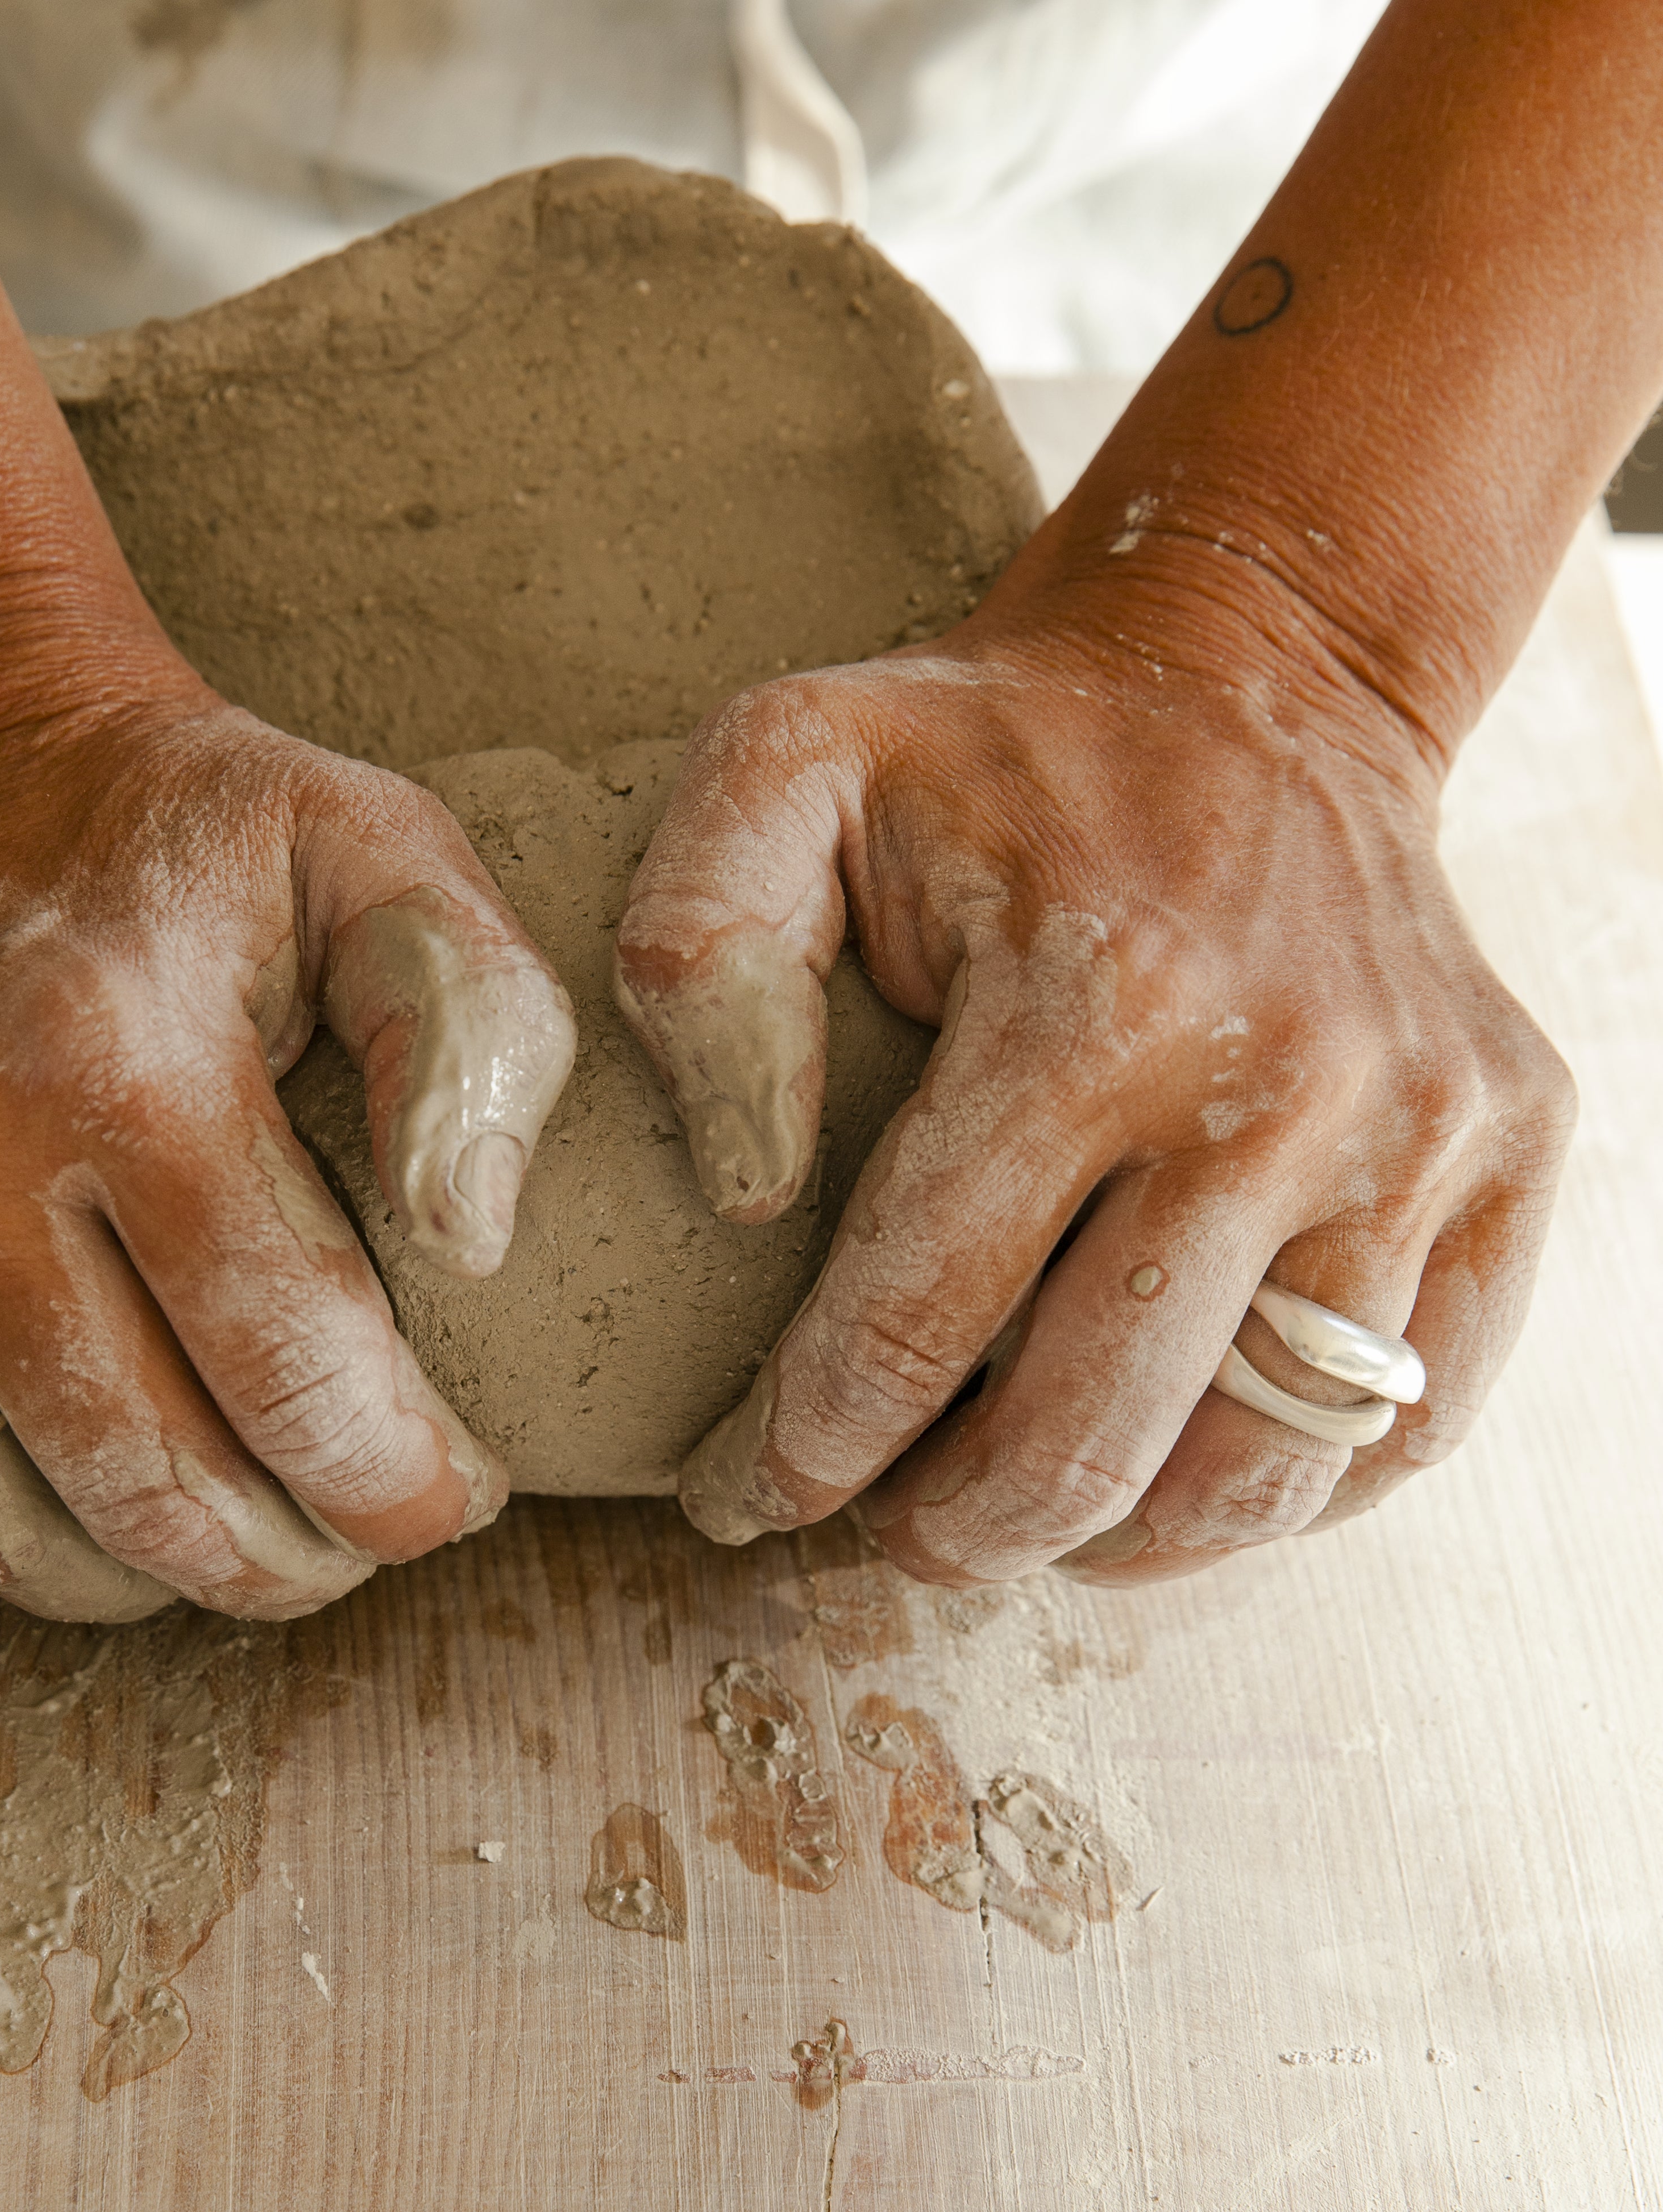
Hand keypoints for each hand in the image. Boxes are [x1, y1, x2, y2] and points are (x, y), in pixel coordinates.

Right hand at [0, 675, 575, 1620]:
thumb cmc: (184, 828)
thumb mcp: (379, 857)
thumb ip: (477, 1029)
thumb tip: (475, 1244)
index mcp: (115, 1051)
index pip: (289, 1371)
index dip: (392, 1481)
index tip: (445, 1496)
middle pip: (132, 1477)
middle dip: (271, 1559)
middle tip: (337, 1545)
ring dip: (114, 1574)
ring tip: (204, 1537)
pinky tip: (41, 1501)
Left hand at [614, 561, 1574, 1588]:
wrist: (1252, 667)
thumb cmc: (992, 754)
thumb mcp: (787, 765)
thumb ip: (700, 948)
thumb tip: (746, 1187)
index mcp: (1097, 998)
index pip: (911, 1322)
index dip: (803, 1451)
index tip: (743, 1494)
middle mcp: (1284, 1082)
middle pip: (1086, 1438)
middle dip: (951, 1532)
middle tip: (884, 1532)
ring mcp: (1420, 1130)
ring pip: (1254, 1471)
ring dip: (1113, 1543)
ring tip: (1019, 1515)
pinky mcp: (1511, 1155)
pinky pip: (1406, 1419)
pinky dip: (1280, 1495)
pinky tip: (1173, 1468)